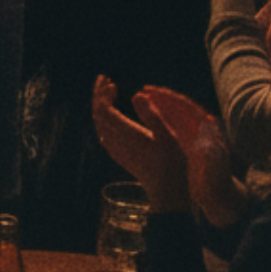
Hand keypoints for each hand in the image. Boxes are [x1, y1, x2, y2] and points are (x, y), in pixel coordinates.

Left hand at [92, 75, 190, 211]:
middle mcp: (115, 142)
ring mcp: (115, 149)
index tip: (112, 82)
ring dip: (100, 106)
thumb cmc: (172, 163)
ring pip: (99, 123)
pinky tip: (112, 115)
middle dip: (98, 95)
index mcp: (125, 134)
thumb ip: (151, 114)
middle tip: (104, 79)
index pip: (103, 109)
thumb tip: (136, 94)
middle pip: (98, 114)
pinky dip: (104, 118)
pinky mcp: (119, 155)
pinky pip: (104, 132)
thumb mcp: (167, 136)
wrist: (168, 191)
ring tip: (107, 92)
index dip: (103, 94)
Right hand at [138, 87, 245, 230]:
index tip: (151, 93)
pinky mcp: (189, 145)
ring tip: (142, 100)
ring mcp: (196, 137)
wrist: (221, 198)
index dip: (169, 99)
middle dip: (163, 98)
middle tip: (143, 92)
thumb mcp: (214, 170)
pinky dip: (161, 119)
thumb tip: (207, 137)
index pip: (186, 108)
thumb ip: (211, 154)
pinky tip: (150, 118)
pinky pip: (173, 126)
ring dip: (160, 106)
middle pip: (181, 108)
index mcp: (207, 132)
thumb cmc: (217, 185)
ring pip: (176, 115)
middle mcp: (202, 130)